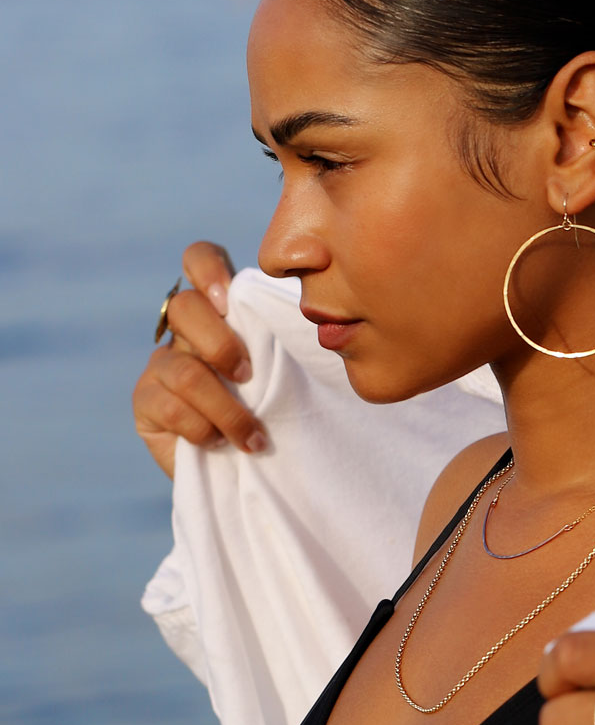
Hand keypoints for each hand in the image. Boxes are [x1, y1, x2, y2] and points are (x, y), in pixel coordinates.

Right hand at [132, 242, 266, 477]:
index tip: (230, 298)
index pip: (199, 259)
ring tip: (252, 436)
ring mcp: (160, 365)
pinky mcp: (145, 402)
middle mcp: (185, 330)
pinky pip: (170, 407)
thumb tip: (319, 327)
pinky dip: (204, 429)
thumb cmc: (276, 409)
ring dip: (227, 409)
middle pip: (184, 308)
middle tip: (248, 375)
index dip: (208, 268)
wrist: (247, 465)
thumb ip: (284, 340)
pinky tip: (220, 443)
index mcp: (220, 310)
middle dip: (220, 344)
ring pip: (184, 370)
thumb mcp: (286, 370)